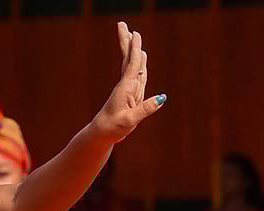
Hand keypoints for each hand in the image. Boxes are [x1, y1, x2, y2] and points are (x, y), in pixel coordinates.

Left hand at [91, 22, 164, 143]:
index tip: (135, 34)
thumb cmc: (113, 128)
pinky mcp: (130, 95)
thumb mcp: (129, 120)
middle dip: (127, 42)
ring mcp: (128, 89)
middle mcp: (126, 85)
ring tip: (135, 38)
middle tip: (122, 25)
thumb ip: (145, 109)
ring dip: (134, 51)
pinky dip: (140, 65)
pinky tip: (142, 60)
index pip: (133, 64)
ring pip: (133, 66)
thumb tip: (162, 98)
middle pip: (128, 59)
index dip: (135, 49)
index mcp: (126, 88)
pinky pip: (137, 76)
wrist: (102, 134)